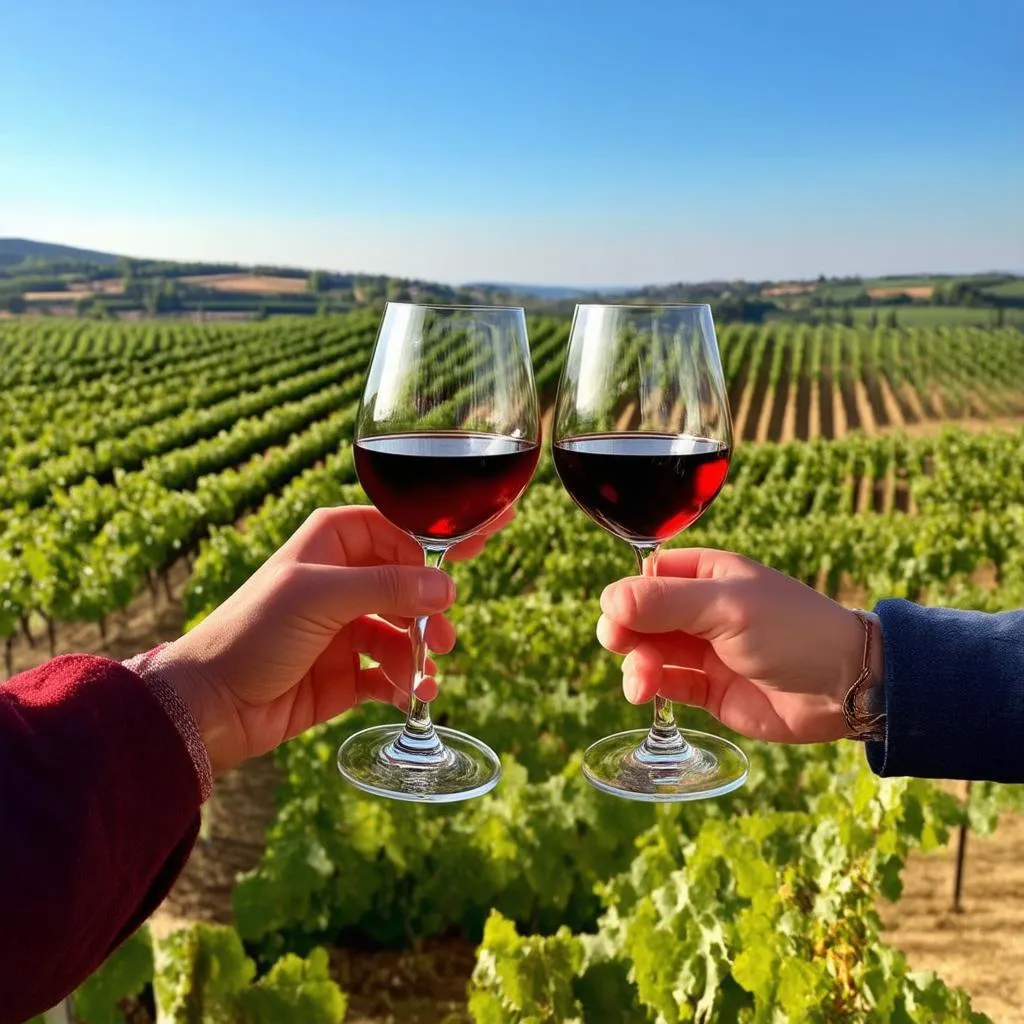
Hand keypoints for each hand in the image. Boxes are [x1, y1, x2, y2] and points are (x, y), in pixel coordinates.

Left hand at [157, 505, 510, 773]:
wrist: (210, 704)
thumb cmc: (252, 632)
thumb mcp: (320, 597)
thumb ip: (387, 588)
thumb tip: (445, 590)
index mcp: (333, 542)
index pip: (400, 527)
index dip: (441, 535)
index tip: (486, 535)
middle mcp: (343, 579)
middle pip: (411, 581)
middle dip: (433, 606)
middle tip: (445, 633)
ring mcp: (347, 626)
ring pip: (406, 629)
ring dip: (421, 650)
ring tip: (427, 671)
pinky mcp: (347, 671)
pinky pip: (392, 670)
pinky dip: (407, 681)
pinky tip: (413, 694)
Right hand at [597, 548, 882, 743]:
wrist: (846, 688)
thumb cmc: (792, 631)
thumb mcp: (726, 607)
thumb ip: (665, 602)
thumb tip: (609, 599)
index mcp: (707, 575)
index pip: (649, 576)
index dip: (627, 594)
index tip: (617, 614)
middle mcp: (701, 610)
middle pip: (642, 616)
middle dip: (625, 631)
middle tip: (619, 645)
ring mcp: (705, 650)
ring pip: (649, 652)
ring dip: (637, 664)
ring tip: (642, 683)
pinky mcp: (710, 689)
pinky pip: (668, 684)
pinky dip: (653, 687)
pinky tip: (650, 692)